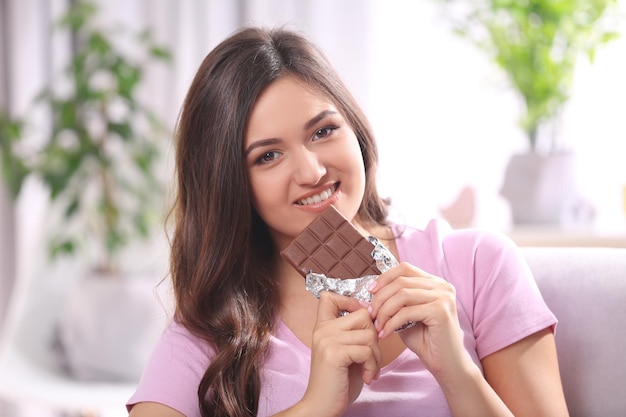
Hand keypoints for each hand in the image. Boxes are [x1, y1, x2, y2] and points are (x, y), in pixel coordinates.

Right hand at [301, 291, 380, 415]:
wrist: (321, 406)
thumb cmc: (337, 381)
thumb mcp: (345, 351)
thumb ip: (354, 333)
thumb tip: (373, 315)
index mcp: (322, 327)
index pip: (329, 296)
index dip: (351, 301)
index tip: (361, 321)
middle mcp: (322, 330)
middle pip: (362, 315)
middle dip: (374, 337)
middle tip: (371, 358)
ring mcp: (327, 340)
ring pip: (369, 334)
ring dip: (376, 356)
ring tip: (370, 370)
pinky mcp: (334, 353)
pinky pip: (366, 350)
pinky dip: (372, 366)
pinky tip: (366, 377)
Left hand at [368, 262, 467, 379]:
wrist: (446, 365)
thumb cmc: (426, 341)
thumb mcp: (406, 316)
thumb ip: (393, 302)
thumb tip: (370, 293)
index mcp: (435, 283)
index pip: (405, 268)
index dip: (384, 278)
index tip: (370, 292)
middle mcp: (442, 286)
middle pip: (401, 281)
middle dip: (380, 298)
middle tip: (371, 314)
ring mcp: (443, 297)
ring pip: (402, 295)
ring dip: (384, 311)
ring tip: (377, 326)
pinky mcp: (441, 311)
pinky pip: (406, 312)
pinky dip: (391, 323)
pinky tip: (385, 334)